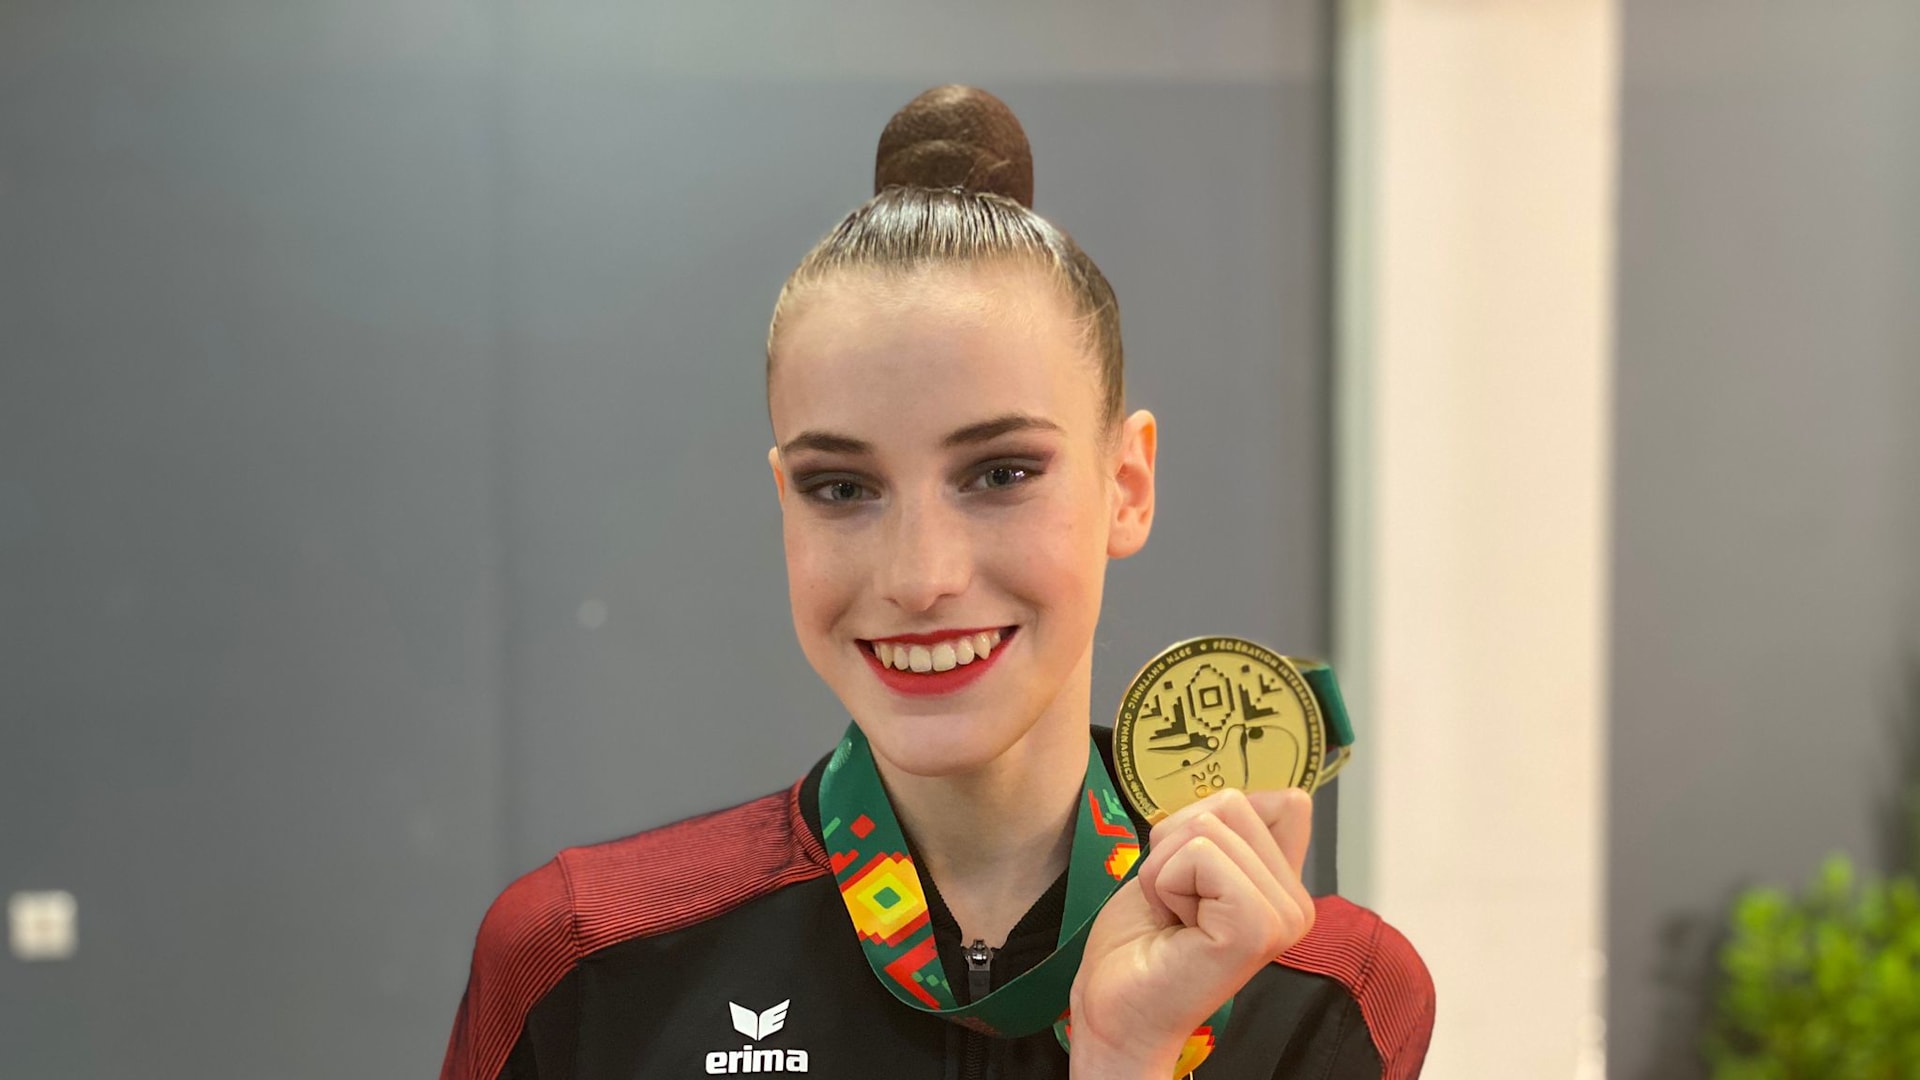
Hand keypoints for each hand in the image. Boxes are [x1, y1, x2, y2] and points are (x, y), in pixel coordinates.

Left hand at [1067, 788, 1314, 1078]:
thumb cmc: (1143, 942)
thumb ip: (1229, 830)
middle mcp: (1296, 902)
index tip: (1192, 876)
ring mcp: (1283, 917)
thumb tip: (1275, 790)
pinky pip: (1199, 856)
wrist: (1114, 1009)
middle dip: (1176, 845)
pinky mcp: (1255, 928)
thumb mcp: (1185, 862)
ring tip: (1172, 915)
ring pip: (1209, 827)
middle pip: (1233, 804)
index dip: (1211, 820)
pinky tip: (1173, 925)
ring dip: (1165, 866)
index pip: (1282, 799)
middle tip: (1174, 902)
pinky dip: (1164, 882)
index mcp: (1286, 885)